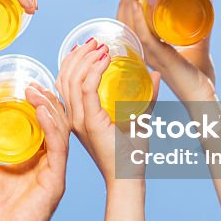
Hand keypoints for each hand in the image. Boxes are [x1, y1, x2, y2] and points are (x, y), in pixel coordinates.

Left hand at [0, 86, 69, 220]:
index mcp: (33, 159)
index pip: (43, 125)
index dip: (40, 103)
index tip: (29, 84)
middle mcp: (47, 164)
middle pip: (55, 125)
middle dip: (48, 102)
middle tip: (33, 84)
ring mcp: (53, 173)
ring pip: (60, 134)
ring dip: (50, 110)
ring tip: (36, 93)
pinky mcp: (56, 183)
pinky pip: (58, 150)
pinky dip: (52, 129)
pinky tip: (43, 113)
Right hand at [57, 38, 159, 183]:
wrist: (129, 178)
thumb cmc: (131, 154)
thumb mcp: (138, 117)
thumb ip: (147, 96)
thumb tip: (155, 74)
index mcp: (78, 115)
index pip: (65, 82)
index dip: (72, 60)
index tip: (88, 46)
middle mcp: (73, 117)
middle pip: (65, 77)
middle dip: (78, 55)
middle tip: (95, 41)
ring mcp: (79, 119)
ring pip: (72, 80)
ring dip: (86, 59)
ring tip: (101, 47)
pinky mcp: (90, 121)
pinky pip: (86, 90)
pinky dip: (94, 71)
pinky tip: (105, 60)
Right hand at [117, 0, 215, 100]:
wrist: (204, 94)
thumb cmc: (200, 75)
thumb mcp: (198, 45)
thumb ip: (201, 29)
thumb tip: (207, 6)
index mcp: (150, 52)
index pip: (130, 30)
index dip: (126, 12)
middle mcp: (146, 54)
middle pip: (126, 27)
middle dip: (125, 6)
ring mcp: (152, 55)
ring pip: (131, 29)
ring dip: (129, 8)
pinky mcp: (161, 57)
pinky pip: (144, 37)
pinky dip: (139, 20)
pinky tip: (137, 5)